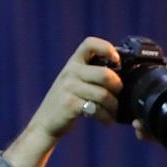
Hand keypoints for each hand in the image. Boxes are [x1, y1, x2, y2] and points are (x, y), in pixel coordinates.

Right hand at [2, 37, 123, 166]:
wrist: (45, 122)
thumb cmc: (66, 101)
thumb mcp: (74, 81)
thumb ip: (91, 73)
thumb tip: (121, 71)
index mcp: (73, 62)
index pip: (90, 43)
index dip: (106, 48)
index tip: (116, 61)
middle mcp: (70, 72)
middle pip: (105, 74)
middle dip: (118, 86)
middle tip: (119, 95)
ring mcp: (69, 88)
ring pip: (103, 94)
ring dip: (113, 106)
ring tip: (114, 112)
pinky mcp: (70, 105)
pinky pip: (97, 109)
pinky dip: (106, 117)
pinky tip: (107, 121)